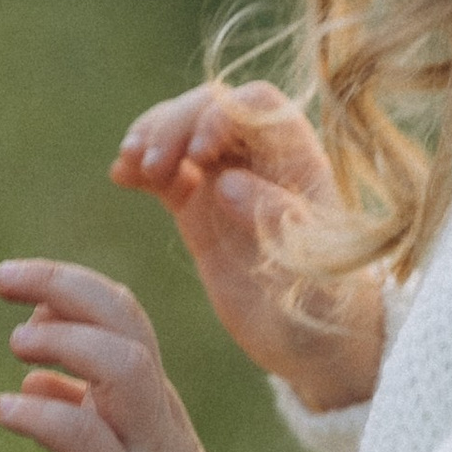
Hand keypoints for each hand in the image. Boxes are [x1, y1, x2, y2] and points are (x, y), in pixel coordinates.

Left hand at [0, 259, 214, 451]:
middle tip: (1, 279)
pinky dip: (40, 416)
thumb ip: (81, 409)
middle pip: (125, 320)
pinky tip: (4, 411)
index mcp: (153, 398)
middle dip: (63, 285)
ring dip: (65, 343)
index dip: (70, 284)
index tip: (15, 281)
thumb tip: (33, 379)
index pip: (122, 313)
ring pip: (123, 368)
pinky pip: (85, 440)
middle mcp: (156, 413)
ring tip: (16, 345)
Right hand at [112, 81, 382, 412]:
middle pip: (212, 108)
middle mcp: (262, 162)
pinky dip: (141, 166)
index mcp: (299, 163)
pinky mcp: (201, 209)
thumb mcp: (315, 272)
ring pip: (184, 132)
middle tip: (147, 161)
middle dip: (175, 123)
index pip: (257, 105)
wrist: (321, 346)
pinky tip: (121, 177)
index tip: (196, 153)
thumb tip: (227, 182)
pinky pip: (167, 171)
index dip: (221, 114)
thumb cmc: (330, 308)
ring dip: (152, 137)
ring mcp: (228, 182)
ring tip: (128, 164)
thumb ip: (277, 221)